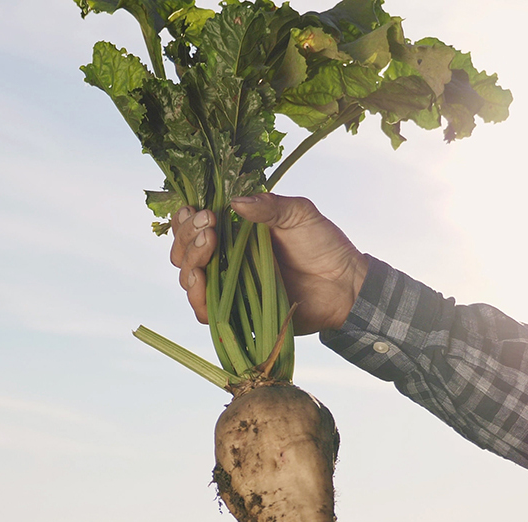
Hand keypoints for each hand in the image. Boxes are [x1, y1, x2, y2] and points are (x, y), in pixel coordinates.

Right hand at [168, 194, 368, 334]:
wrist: (344, 285)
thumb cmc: (324, 244)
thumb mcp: (298, 213)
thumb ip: (268, 205)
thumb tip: (233, 201)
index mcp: (234, 231)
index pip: (193, 225)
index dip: (187, 219)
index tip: (202, 212)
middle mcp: (225, 259)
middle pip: (183, 252)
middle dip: (187, 239)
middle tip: (209, 229)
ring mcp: (229, 287)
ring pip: (189, 279)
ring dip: (190, 263)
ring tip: (207, 249)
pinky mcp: (236, 313)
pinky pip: (205, 312)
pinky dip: (198, 297)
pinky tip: (202, 280)